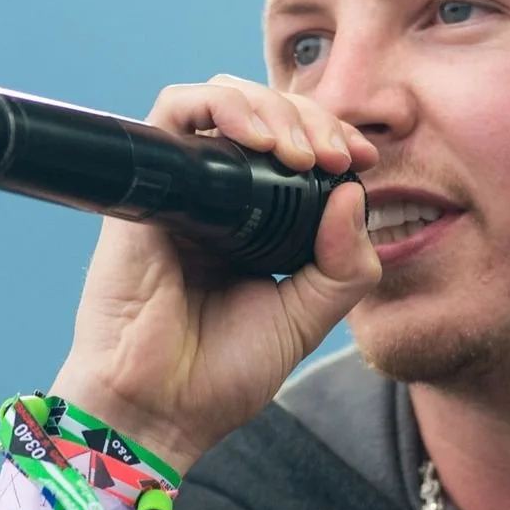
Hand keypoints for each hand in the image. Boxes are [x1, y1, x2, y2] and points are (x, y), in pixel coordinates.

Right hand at [50, 76, 381, 469]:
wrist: (160, 408)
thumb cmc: (222, 373)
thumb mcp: (308, 316)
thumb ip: (345, 264)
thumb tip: (353, 194)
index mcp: (255, 223)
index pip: (295, 147)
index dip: (332, 137)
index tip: (363, 159)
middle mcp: (216, 198)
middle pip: (264, 114)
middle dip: (311, 118)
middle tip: (337, 155)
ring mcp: (181, 189)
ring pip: (222, 101)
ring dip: (272, 108)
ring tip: (302, 152)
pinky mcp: (147, 186)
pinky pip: (173, 113)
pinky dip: (219, 106)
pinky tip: (257, 140)